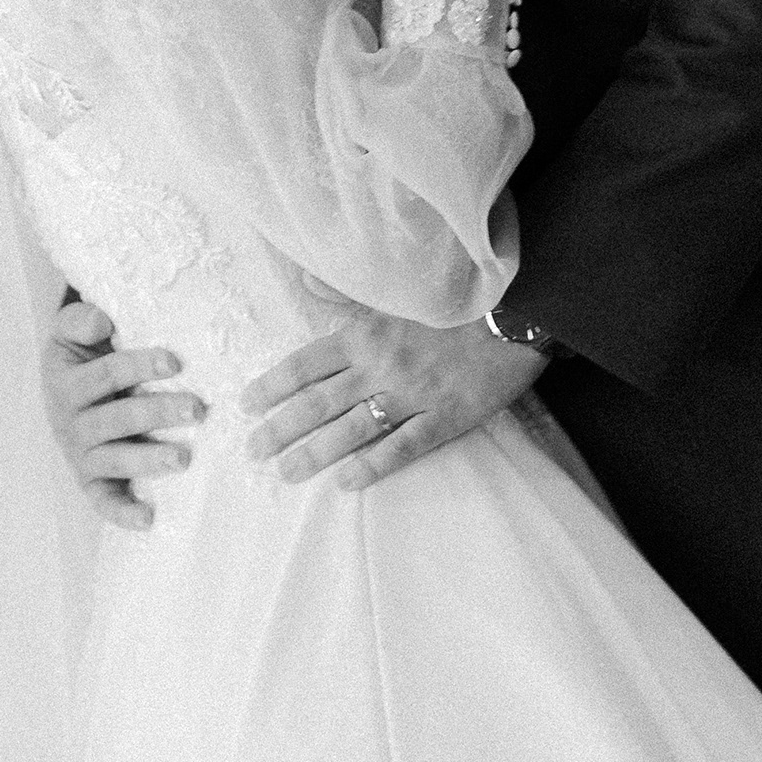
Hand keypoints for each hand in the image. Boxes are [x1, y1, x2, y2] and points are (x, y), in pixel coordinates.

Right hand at [42, 299, 205, 530]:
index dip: (140, 366)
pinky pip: (102, 501)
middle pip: (116, 419)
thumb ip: (81, 320)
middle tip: (198, 408)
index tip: (176, 362)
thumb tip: (102, 321)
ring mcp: (80, 455)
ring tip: (183, 458)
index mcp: (66, 383)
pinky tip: (149, 519)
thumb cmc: (81, 354)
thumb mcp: (71, 330)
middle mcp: (70, 423)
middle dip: (158, 413)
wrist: (61, 386)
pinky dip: (122, 513)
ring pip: (114, 459)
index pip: (106, 374)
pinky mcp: (89, 481)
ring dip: (148, 460)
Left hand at [238, 302, 546, 490]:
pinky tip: (347, 483)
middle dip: (281, 427)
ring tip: (287, 471)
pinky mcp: (443, 418)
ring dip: (315, 452)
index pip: (306, 363)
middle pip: (319, 401)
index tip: (246, 404)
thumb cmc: (452, 304)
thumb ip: (344, 293)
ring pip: (352, 429)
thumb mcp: (392, 293)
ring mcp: (412, 395)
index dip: (273, 385)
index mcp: (365, 333)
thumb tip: (302, 278)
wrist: (514, 314)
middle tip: (253, 450)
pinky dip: (373, 465)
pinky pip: (402, 447)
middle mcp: (381, 365)